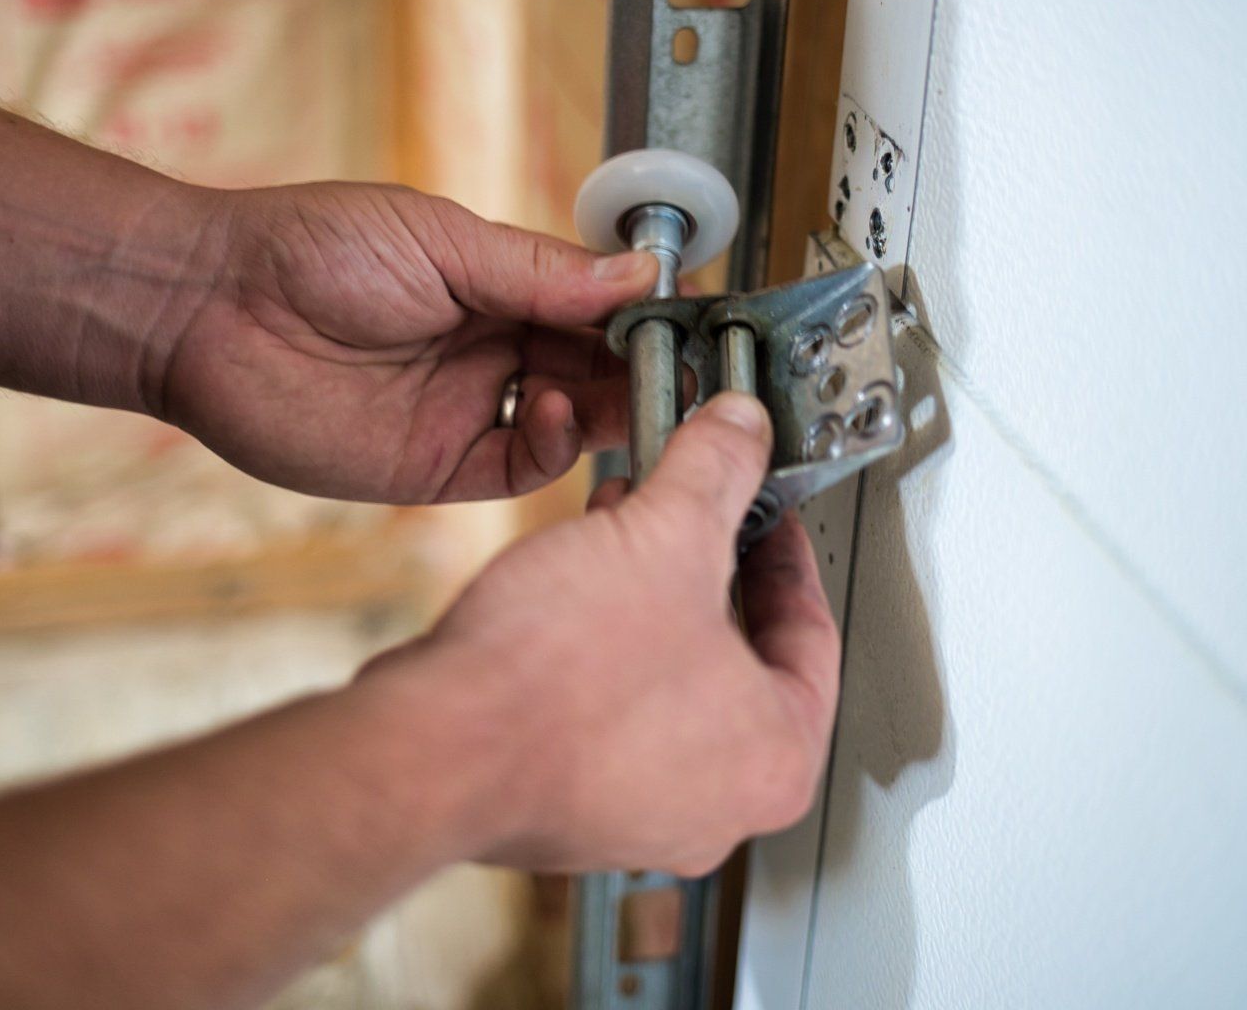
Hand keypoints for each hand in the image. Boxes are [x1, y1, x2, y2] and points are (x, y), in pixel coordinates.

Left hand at [157, 183, 659, 503]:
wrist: (208, 308)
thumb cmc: (307, 250)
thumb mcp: (440, 239)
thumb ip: (540, 269)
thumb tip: (637, 276)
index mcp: (496, 286)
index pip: (594, 308)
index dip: (643, 316)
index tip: (692, 319)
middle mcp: (489, 351)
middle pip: (592, 371)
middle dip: (641, 370)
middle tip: (688, 370)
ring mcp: (463, 410)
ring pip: (568, 424)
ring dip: (608, 411)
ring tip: (634, 393)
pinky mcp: (433, 465)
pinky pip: (515, 468)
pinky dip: (549, 450)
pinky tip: (551, 415)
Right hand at [369, 393, 840, 875]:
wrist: (433, 750)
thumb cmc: (556, 680)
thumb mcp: (664, 535)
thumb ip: (717, 470)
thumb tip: (743, 431)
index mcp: (777, 755)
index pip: (813, 632)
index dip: (785, 547)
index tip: (762, 509)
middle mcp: (721, 806)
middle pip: (738, 658)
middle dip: (701, 567)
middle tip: (683, 512)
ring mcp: (641, 816)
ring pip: (667, 684)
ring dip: (644, 602)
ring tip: (612, 535)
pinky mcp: (570, 809)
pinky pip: (606, 716)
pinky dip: (597, 652)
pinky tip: (564, 594)